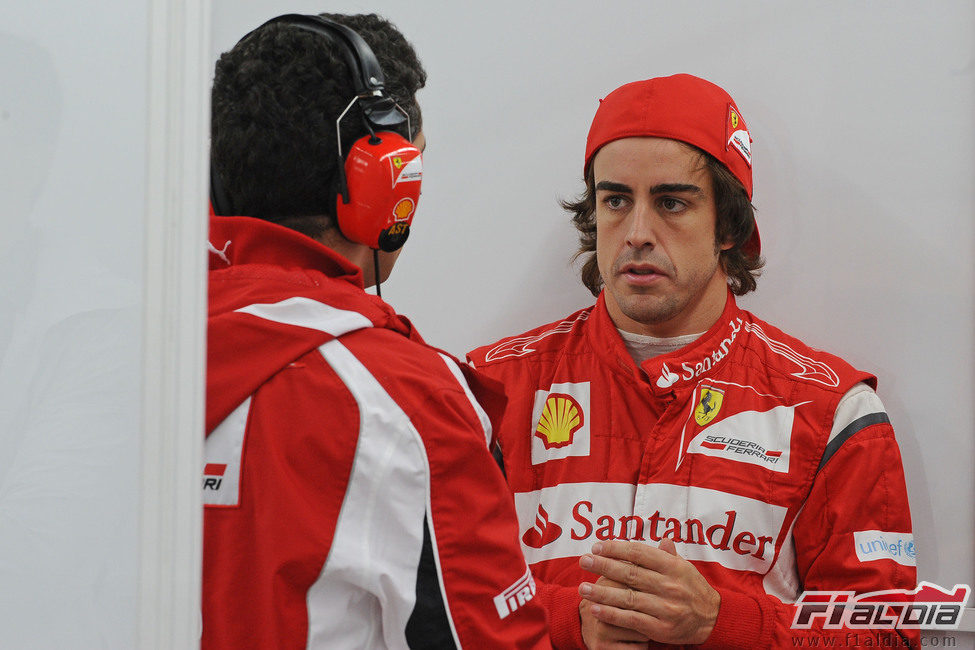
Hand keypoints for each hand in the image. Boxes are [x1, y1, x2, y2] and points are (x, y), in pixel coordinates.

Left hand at [578, 538, 719, 644]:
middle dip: (603, 566)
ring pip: (627, 598)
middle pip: (630, 573)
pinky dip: (611, 615)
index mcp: (673, 567)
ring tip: (582, 588)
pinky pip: (631, 620)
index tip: (597, 546)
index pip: (639, 553)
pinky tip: (595, 609)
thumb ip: (668, 555)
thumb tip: (662, 539)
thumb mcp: (684, 567)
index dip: (616, 548)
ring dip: (601, 593)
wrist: (713, 620)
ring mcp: (665, 608)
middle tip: (583, 560)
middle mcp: (669, 585)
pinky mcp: (661, 628)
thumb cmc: (693, 589)